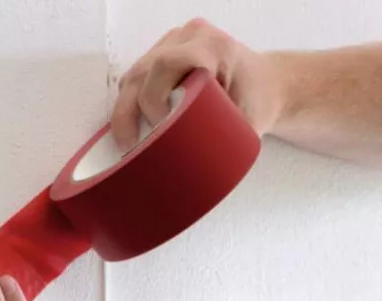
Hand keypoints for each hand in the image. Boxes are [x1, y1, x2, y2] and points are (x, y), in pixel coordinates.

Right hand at [111, 18, 283, 149]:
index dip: (154, 99)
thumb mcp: (242, 123)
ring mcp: (173, 42)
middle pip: (141, 73)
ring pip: (132, 77)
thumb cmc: (256, 104)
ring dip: (126, 109)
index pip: (166, 65)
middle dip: (132, 112)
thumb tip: (182, 172)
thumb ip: (214, 140)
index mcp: (214, 48)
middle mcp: (190, 38)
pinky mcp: (162, 52)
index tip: (160, 127)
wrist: (265, 85)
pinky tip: (135, 123)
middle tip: (138, 144)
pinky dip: (130, 103)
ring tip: (133, 139)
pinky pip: (135, 79)